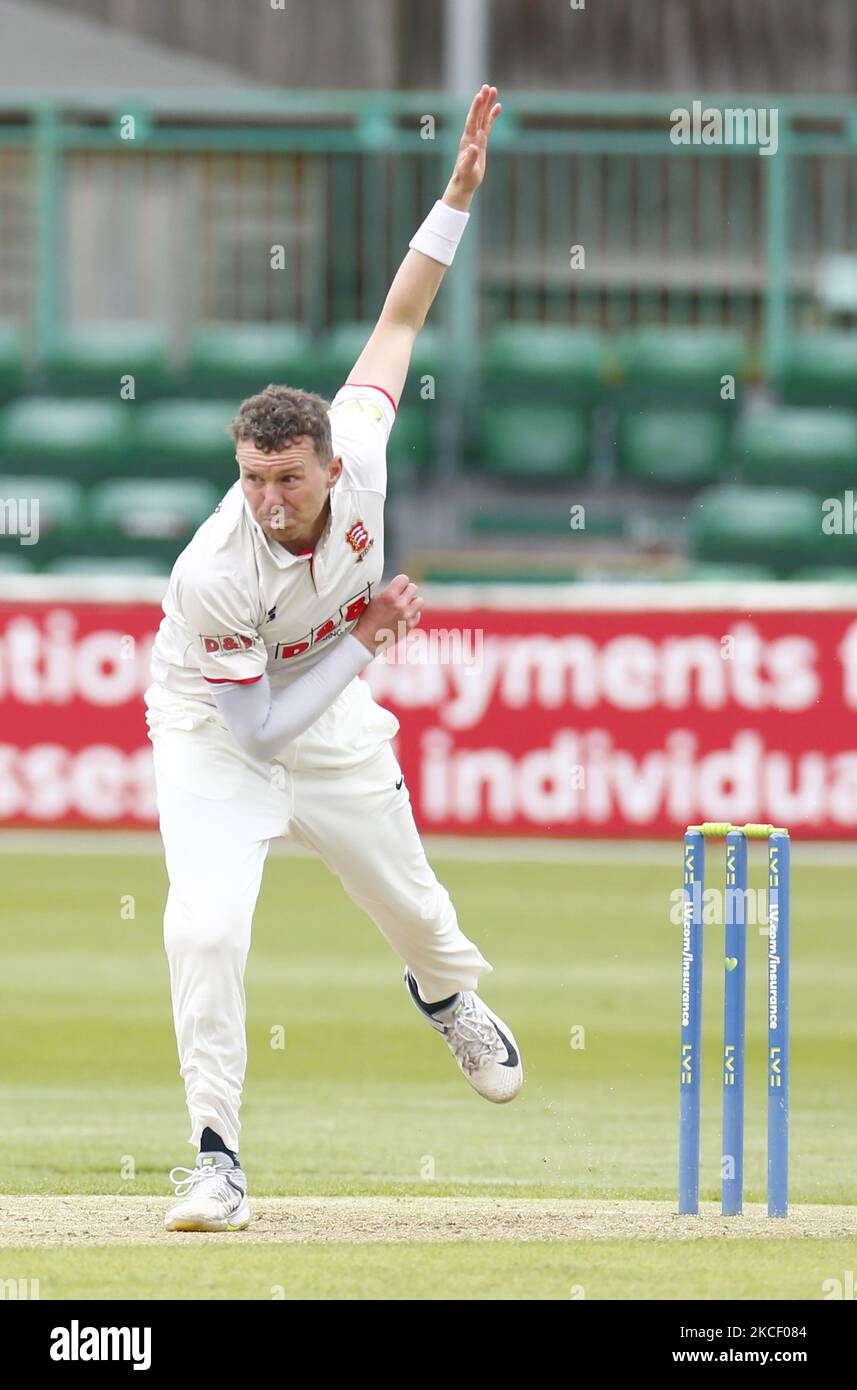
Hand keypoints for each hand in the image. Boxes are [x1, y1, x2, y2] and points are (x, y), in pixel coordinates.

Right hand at [353, 574, 424, 655]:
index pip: (404, 579)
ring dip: (413, 601)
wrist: (367, 640)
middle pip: (413, 588)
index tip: (397, 585)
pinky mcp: (410, 626)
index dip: (400, 581)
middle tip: (400, 595)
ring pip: (419, 600)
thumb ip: (388, 591)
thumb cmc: (367, 618)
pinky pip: (418, 614)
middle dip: (406, 590)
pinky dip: (413, 613)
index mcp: (389, 596)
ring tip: (405, 604)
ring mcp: (407, 616)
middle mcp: (400, 605)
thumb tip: (398, 585)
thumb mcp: (373, 600)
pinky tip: (404, 615)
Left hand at [443, 84, 501, 208]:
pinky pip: (488, 125)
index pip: (472, 120)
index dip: (475, 108)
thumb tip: (474, 147)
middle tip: (487, 87)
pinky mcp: (482, 141)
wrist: (464, 183)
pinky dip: (492, 116)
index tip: (479, 95)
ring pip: (483, 117)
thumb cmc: (465, 178)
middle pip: (478, 114)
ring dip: (488, 104)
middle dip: (483, 101)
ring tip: (493, 90)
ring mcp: (477, 137)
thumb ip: (470, 158)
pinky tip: (498, 107)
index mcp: (467, 140)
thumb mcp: (467, 170)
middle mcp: (471, 135)